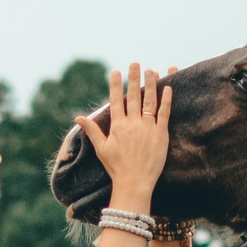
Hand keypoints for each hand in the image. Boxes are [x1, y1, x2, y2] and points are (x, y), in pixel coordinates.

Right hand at [77, 63, 172, 210]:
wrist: (134, 182)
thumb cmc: (116, 167)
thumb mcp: (101, 148)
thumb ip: (92, 130)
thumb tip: (78, 117)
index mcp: (118, 126)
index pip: (116, 100)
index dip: (116, 85)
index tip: (116, 72)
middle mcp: (132, 124)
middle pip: (133, 96)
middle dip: (133, 78)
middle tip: (135, 63)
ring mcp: (148, 128)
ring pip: (149, 101)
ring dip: (150, 84)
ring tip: (151, 70)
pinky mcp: (161, 134)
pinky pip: (164, 113)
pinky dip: (166, 100)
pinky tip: (168, 88)